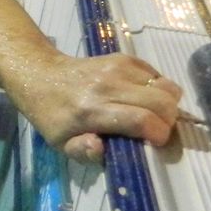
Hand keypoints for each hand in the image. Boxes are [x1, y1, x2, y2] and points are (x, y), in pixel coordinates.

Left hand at [19, 53, 181, 163]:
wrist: (42, 75)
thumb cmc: (53, 116)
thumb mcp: (61, 143)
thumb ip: (82, 152)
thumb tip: (100, 148)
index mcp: (90, 111)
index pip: (142, 120)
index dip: (158, 134)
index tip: (156, 143)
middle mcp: (107, 86)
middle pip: (162, 103)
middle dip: (168, 121)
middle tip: (156, 130)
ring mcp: (117, 68)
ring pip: (167, 87)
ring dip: (168, 105)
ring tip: (153, 114)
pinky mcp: (124, 58)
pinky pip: (159, 76)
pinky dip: (159, 90)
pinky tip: (142, 98)